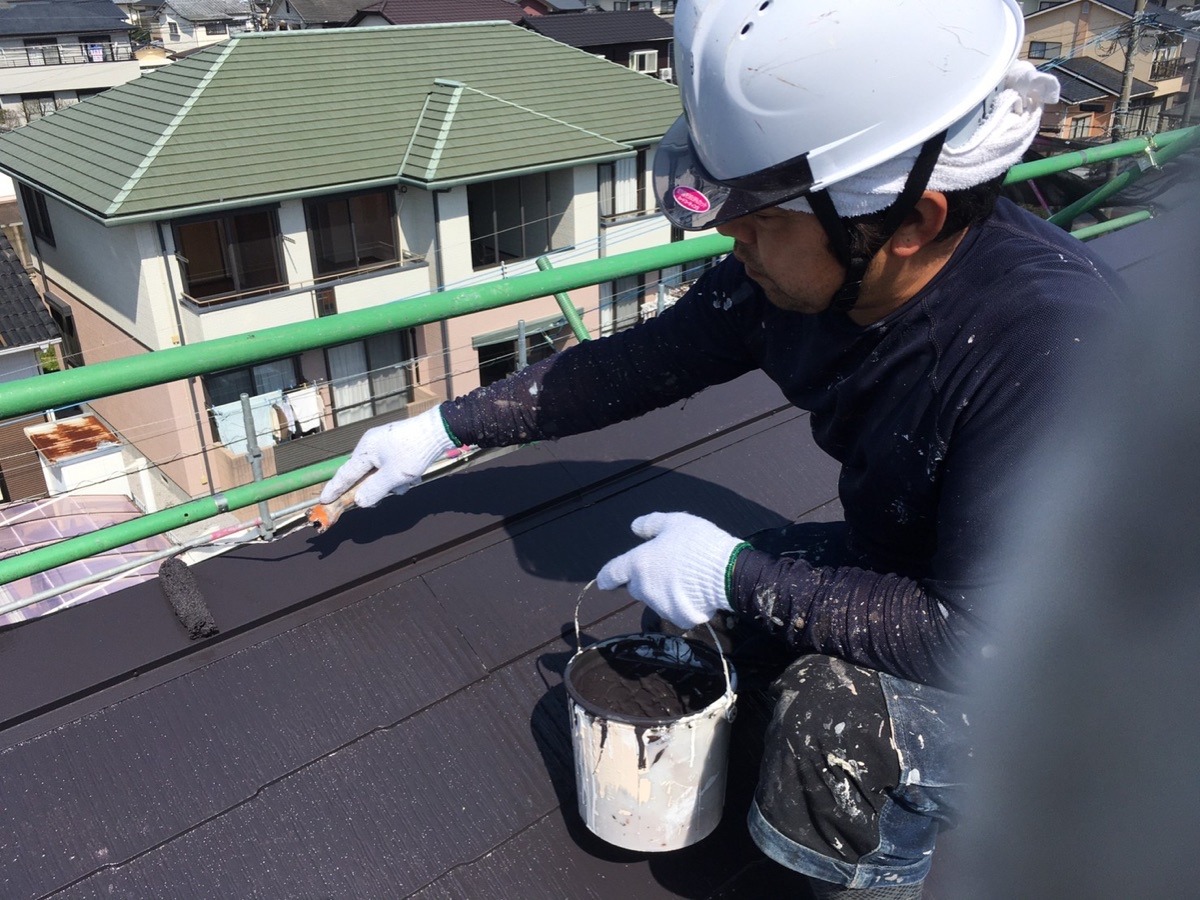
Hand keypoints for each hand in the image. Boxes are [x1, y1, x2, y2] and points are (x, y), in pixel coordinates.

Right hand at [318, 406, 456, 507]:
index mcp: (365, 450)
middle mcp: (371, 445)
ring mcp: (384, 444)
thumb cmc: (414, 451)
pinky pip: (391, 466)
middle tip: (390, 490)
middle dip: (377, 486)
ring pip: (380, 472)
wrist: (438, 431)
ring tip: (408, 480)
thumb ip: (374, 490)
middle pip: (364, 474)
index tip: (323, 500)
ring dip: (393, 482)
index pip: (345, 474)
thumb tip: (359, 502)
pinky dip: (400, 474)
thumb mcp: (393, 476)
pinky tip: (413, 474)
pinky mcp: (396, 445)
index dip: (334, 489)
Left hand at [596, 512, 747, 628]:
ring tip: (685, 578)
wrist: (727, 573)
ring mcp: (660, 606)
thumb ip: (651, 524)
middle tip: (665, 568)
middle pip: (636, 586)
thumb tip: (634, 527)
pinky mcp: (678, 618)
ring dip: (661, 591)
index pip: (613, 573)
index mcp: (639, 563)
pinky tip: (695, 592)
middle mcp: (644, 588)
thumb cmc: (698, 543)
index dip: (607, 576)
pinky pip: (674, 609)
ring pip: (654, 599)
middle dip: (644, 579)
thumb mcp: (675, 522)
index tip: (603, 581)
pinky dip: (680, 602)